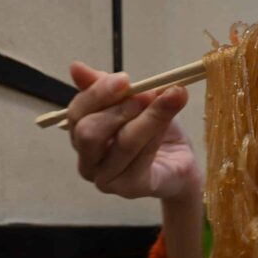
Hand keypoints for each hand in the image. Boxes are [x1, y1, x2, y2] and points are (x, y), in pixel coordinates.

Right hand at [68, 62, 202, 201]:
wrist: (181, 162)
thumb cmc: (154, 132)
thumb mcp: (132, 102)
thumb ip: (108, 88)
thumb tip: (75, 67)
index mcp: (82, 138)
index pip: (76, 114)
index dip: (97, 94)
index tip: (125, 79)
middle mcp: (87, 163)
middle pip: (88, 132)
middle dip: (118, 108)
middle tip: (146, 94)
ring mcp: (107, 180)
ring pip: (122, 143)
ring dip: (148, 117)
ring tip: (170, 98)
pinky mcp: (130, 189)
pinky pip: (143, 157)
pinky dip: (158, 133)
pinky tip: (170, 121)